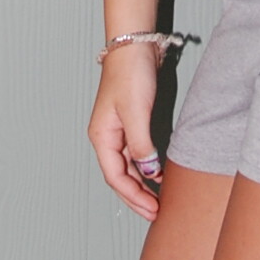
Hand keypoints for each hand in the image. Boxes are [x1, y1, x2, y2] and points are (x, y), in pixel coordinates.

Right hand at [87, 43, 164, 219]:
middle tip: (155, 213)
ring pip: (127, 168)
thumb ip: (141, 145)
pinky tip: (157, 176)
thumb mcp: (136, 112)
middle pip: (119, 177)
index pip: (115, 177)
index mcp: (102, 137)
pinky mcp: (130, 123)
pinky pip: (135, 155)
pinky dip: (145, 169)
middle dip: (136, 197)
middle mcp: (106, 137)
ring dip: (141, 185)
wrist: (135, 46)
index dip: (133, 196)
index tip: (152, 209)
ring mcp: (117, 131)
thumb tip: (149, 172)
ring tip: (157, 201)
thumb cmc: (131, 75)